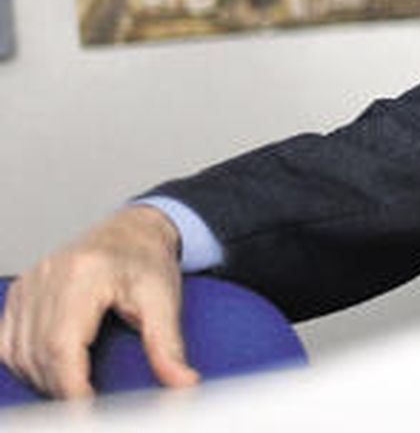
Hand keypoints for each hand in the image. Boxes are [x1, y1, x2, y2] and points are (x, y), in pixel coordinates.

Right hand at [0, 206, 198, 398]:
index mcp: (84, 274)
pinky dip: (26, 364)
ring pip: (18, 352)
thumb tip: (182, 381)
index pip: (61, 344)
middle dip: (61, 387)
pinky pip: (7, 342)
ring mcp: (30, 283)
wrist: (134, 230)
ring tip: (77, 386)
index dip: (70, 386)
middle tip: (89, 402)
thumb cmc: (148, 260)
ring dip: (43, 379)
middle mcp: (48, 275)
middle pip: (38, 353)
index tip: (88, 409)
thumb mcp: (165, 299)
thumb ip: (168, 344)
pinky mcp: (20, 292)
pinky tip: (52, 370)